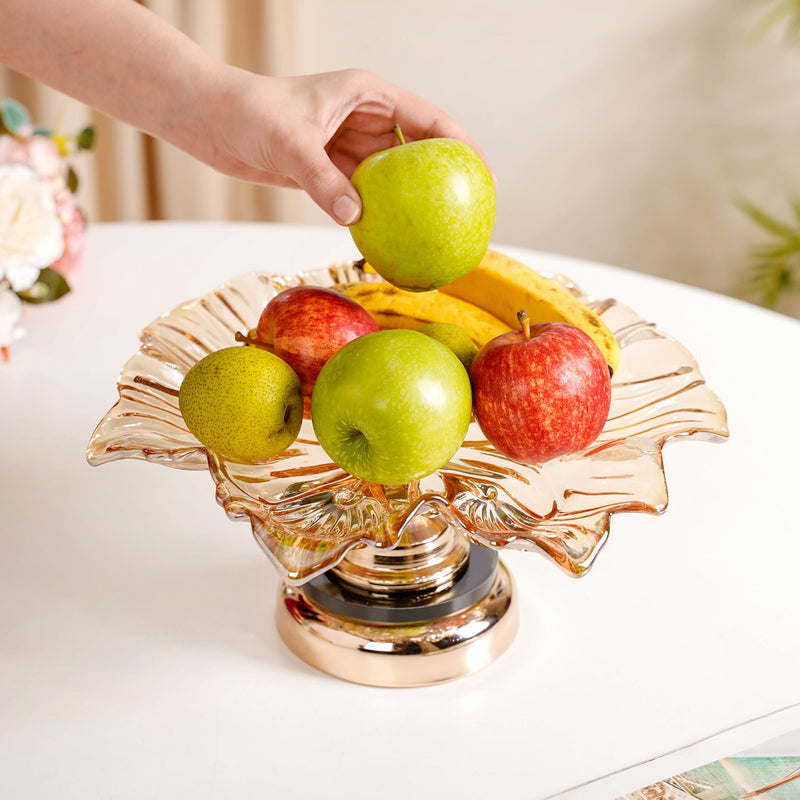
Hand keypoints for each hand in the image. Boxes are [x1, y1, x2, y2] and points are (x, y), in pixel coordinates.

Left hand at [204, 68, 492, 224]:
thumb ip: (322, 179)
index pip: (428, 119)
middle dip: (445, 179)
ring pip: (392, 178)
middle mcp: (363, 119)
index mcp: (367, 95)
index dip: (462, 146)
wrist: (211, 121)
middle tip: (471, 211)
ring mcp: (348, 146)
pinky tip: (392, 240)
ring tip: (438, 232)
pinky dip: (378, 216)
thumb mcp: (289, 143)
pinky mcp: (330, 170)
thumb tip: (356, 216)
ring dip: (412, 202)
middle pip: (418, 151)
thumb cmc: (248, 113)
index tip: (485, 175)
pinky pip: (364, 196)